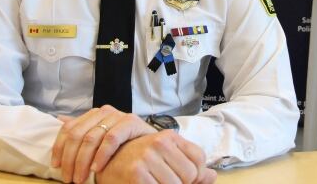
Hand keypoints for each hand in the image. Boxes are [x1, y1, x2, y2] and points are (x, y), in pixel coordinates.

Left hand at [51, 105, 155, 182]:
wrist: (152, 145)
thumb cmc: (124, 144)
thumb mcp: (100, 137)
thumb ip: (82, 129)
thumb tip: (60, 119)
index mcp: (93, 114)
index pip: (68, 128)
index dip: (59, 148)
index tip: (56, 166)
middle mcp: (104, 111)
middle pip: (78, 135)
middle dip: (70, 159)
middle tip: (69, 178)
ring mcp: (118, 115)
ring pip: (91, 138)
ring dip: (83, 161)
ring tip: (81, 178)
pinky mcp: (131, 122)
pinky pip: (111, 139)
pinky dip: (101, 155)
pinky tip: (97, 168)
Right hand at [96, 131, 216, 183]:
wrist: (104, 163)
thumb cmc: (137, 161)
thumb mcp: (164, 158)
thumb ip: (190, 167)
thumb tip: (212, 176)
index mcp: (169, 137)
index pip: (199, 161)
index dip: (194, 176)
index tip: (182, 178)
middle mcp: (160, 142)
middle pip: (190, 175)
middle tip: (162, 182)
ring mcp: (148, 157)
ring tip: (153, 183)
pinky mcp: (137, 173)